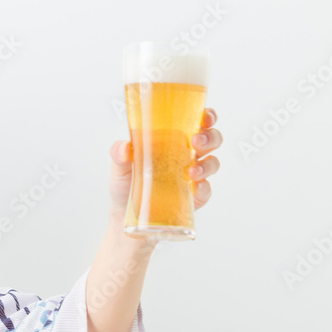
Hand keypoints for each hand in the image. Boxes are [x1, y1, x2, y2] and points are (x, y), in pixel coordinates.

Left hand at [107, 108, 222, 222]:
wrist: (124, 216)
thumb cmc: (125, 185)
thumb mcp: (119, 167)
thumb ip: (118, 154)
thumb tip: (124, 148)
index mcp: (172, 141)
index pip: (196, 122)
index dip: (206, 116)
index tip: (205, 115)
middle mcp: (186, 155)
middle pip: (211, 139)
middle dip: (210, 137)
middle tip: (196, 141)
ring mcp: (192, 176)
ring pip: (213, 162)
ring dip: (208, 164)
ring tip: (191, 171)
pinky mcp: (193, 197)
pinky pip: (206, 190)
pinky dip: (204, 188)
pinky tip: (195, 188)